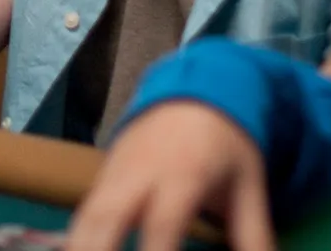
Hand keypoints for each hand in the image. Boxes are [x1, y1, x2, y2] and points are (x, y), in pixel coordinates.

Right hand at [67, 102, 272, 250]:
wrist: (195, 95)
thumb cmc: (225, 148)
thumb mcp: (249, 189)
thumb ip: (253, 236)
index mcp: (183, 175)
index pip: (162, 223)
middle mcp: (140, 172)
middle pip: (107, 216)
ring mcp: (116, 170)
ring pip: (87, 212)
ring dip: (79, 245)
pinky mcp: (104, 172)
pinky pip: (85, 209)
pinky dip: (78, 235)